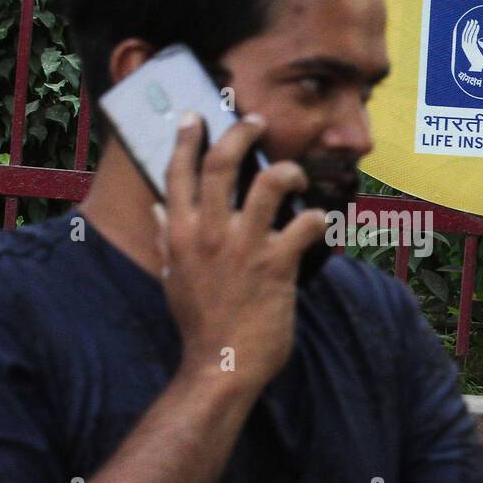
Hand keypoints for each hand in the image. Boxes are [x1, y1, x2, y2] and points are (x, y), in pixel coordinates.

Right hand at [152, 111, 327, 391]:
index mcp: (179, 234)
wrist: (219, 366)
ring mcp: (244, 246)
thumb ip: (168, 239)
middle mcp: (209, 233)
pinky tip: (322, 224)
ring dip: (289, 171)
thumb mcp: (173, 278)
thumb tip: (160, 209)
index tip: (196, 116)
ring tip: (297, 176)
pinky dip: (320, 219)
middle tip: (257, 122)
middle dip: (242, 132)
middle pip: (222, 162)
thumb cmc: (199, 325)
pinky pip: (306, 223)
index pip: (177, 172)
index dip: (186, 138)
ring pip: (270, 182)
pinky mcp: (277, 264)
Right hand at [460, 19, 482, 72]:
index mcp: (464, 46)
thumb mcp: (475, 51)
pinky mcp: (472, 48)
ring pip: (469, 34)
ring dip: (472, 27)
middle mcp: (465, 46)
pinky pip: (473, 37)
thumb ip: (474, 46)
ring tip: (475, 22)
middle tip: (472, 20)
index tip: (471, 22)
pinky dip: (475, 31)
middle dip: (469, 26)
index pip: (465, 34)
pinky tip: (477, 26)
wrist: (478, 66)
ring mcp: (468, 47)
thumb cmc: (478, 60)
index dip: (467, 27)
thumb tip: (475, 41)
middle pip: (466, 33)